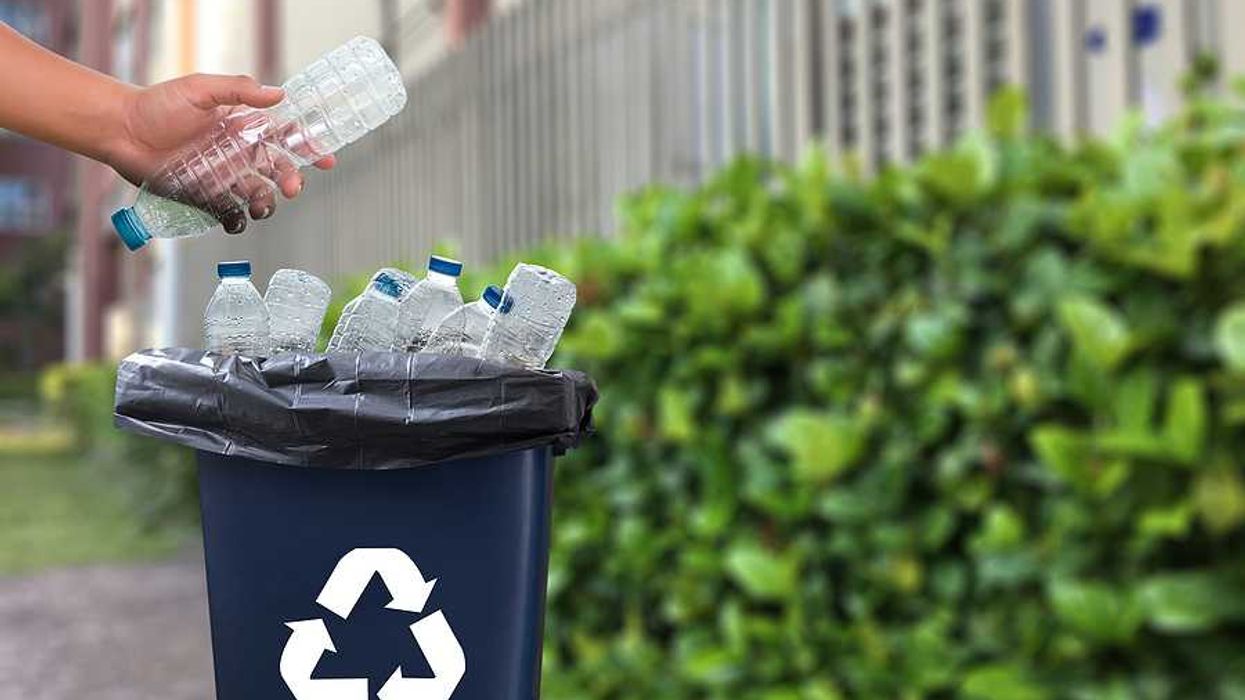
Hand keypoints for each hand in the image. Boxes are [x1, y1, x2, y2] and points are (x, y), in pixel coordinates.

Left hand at [105, 73, 336, 233]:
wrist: (120, 131)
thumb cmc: (156, 105)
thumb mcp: (199, 89)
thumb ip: (238, 90)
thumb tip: (278, 94)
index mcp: (243, 127)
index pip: (285, 137)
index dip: (308, 147)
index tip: (325, 158)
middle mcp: (238, 154)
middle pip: (278, 172)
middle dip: (291, 181)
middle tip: (291, 188)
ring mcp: (223, 177)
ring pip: (258, 196)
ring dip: (266, 204)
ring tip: (259, 206)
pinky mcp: (205, 197)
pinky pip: (229, 214)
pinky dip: (236, 220)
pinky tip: (235, 218)